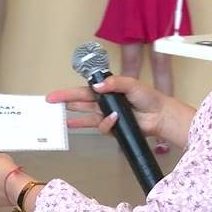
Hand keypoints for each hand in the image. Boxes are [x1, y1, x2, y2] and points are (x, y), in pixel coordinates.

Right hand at [46, 75, 181, 144]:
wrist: (160, 115)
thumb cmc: (148, 97)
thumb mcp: (131, 84)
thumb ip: (114, 83)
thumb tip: (97, 87)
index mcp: (106, 90)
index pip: (83, 90)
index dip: (67, 93)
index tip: (54, 96)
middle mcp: (104, 102)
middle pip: (80, 103)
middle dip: (65, 103)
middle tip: (51, 104)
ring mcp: (107, 116)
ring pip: (86, 117)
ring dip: (76, 119)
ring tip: (64, 121)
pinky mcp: (112, 128)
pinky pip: (102, 127)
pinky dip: (106, 123)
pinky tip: (112, 119)